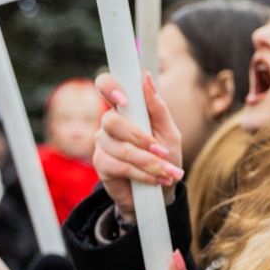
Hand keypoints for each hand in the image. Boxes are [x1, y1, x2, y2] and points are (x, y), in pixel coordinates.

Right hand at [92, 72, 183, 223]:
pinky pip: (119, 165)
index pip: (106, 86)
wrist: (160, 191)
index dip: (110, 87)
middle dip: (141, 138)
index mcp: (126, 110)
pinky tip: (155, 180)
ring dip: (148, 162)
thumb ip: (158, 109)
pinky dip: (142, 174)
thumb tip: (146, 78)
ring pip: (120, 147)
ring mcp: (102, 143)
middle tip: (162, 152)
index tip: (125, 99)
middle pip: (112, 121)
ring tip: (167, 172)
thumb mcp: (169, 133)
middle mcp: (109, 123)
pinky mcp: (101, 164)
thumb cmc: (164, 157)